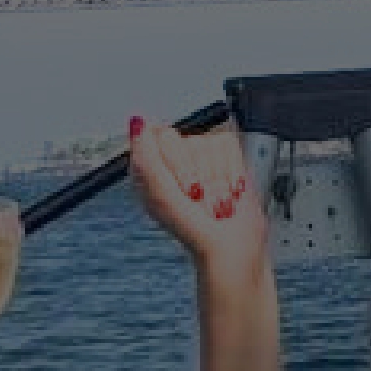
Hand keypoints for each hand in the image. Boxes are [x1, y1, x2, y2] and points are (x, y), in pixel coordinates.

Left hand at [129, 116, 268, 286]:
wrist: (231, 247)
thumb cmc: (193, 229)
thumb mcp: (160, 196)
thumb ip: (147, 158)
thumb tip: (138, 123)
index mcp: (150, 166)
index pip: (156, 136)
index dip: (169, 160)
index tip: (177, 185)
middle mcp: (174, 158)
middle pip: (182, 138)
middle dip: (191, 171)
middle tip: (195, 196)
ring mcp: (202, 157)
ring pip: (207, 143)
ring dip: (214, 175)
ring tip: (213, 197)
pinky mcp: (228, 157)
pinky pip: (229, 145)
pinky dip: (232, 170)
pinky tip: (229, 188)